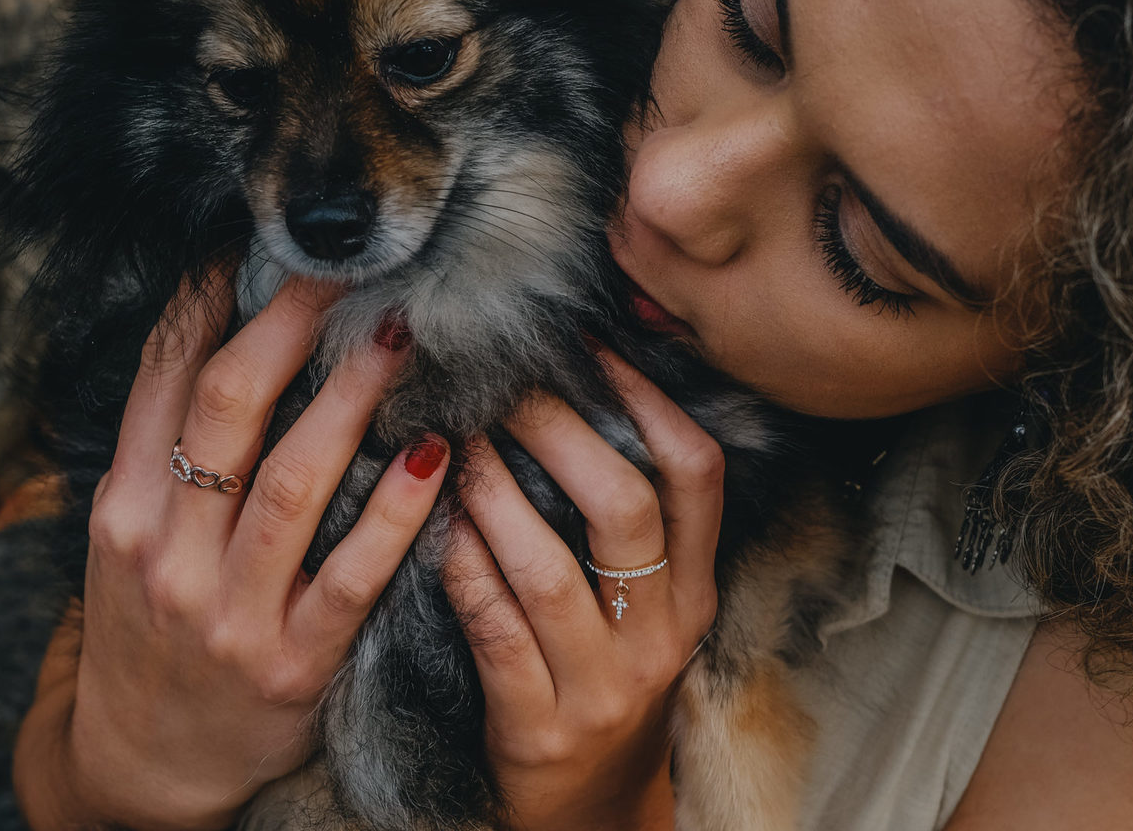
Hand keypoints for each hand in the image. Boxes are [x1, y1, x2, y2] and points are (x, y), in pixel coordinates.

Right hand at [13, 273, 450, 830]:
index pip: (164, 382)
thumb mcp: (133, 541)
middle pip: (229, 408)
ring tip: (399, 336)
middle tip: (348, 269)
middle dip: (289, 324)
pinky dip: (399, 513)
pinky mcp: (294, 661)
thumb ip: (169, 453)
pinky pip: (355, 575)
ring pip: (295, 479)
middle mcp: (168, 550)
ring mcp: (230, 608)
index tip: (262, 248)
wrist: (144, 766)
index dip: (211, 303)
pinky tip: (436, 456)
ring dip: (353, 398)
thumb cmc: (152, 630)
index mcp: (126, 509)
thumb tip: (217, 333)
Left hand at [444, 348, 723, 830]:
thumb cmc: (606, 683)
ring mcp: (604, 686)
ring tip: (454, 442)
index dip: (649, 400)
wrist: (592, 813)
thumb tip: (576, 401)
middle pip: (626, 507)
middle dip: (559, 430)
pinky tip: (433, 526)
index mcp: (695, 592)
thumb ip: (629, 528)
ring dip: (493, 493)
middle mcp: (662, 634)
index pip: (698, 475)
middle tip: (504, 383)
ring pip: (547, 567)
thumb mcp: (646, 611)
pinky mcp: (541, 727)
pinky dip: (459, 566)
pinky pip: (492, 627)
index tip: (591, 348)